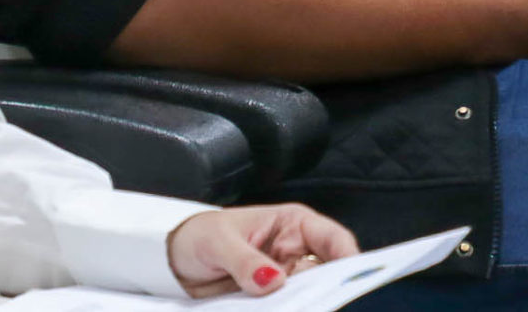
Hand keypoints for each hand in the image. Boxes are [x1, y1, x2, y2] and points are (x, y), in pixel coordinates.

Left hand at [167, 205, 359, 296]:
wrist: (175, 263)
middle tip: (330, 303)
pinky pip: (292, 308)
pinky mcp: (275, 302)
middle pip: (330, 273)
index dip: (349, 258)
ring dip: (312, 305)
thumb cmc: (198, 237)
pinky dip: (295, 311)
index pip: (333, 239)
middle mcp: (297, 252)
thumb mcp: (218, 242)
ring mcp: (287, 280)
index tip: (352, 280)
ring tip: (309, 309)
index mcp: (292, 224)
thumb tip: (271, 279)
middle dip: (334, 289)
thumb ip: (244, 260)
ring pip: (314, 296)